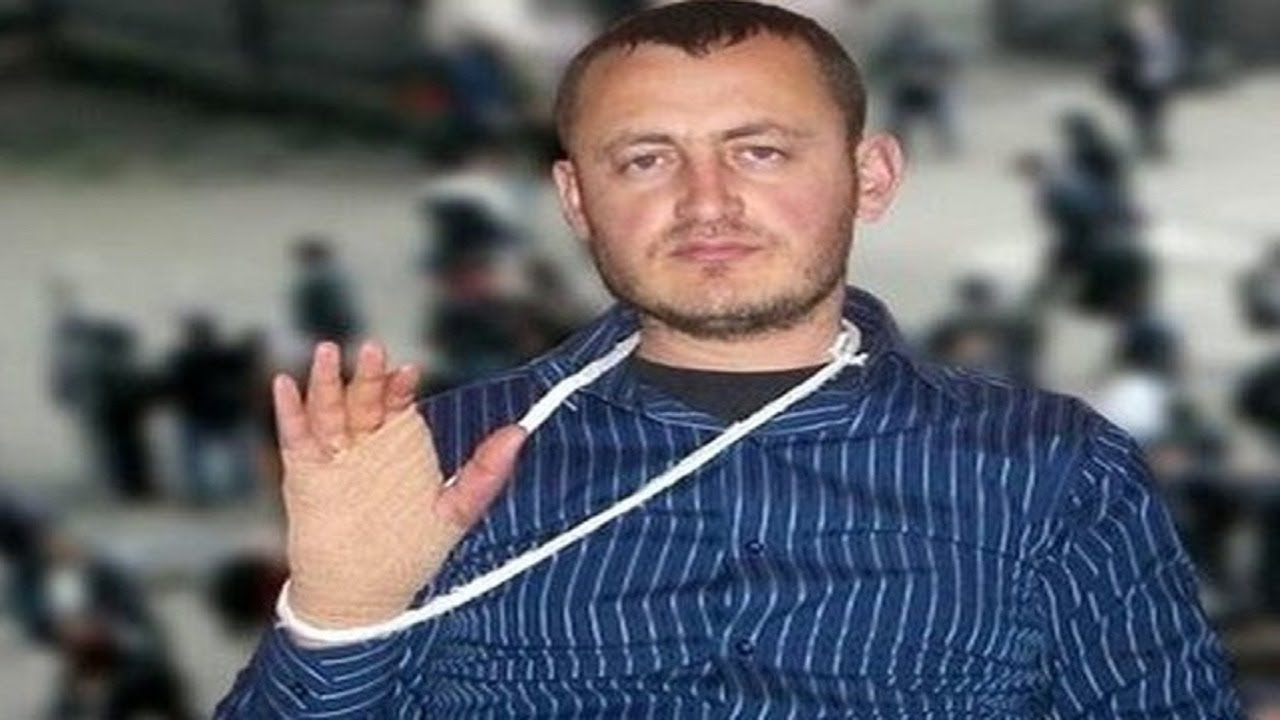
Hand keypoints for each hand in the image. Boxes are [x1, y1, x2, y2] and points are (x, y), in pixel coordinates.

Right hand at [274, 340, 526, 628]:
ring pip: (328, 409)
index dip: (401, 385)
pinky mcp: (304, 475)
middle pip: (363, 398)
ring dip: (326, 381)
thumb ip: (485, 474)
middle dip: (368, 375)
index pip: (398, 402)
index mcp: (399, 442)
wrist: (364, 597)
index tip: (409, 371)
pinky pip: (295, 437)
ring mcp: (333, 456)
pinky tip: (285, 385)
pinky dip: (288, 411)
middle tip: (373, 350)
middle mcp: (364, 442)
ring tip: (328, 352)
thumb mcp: (454, 512)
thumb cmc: (408, 552)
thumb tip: (519, 434)